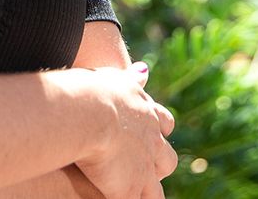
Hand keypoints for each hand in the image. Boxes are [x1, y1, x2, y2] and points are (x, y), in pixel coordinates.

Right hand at [71, 62, 176, 198]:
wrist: (90, 112)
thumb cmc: (94, 91)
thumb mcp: (116, 78)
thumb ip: (130, 79)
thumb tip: (144, 71)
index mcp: (146, 114)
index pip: (164, 124)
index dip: (159, 131)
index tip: (154, 133)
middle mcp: (151, 142)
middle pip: (167, 159)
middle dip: (159, 164)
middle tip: (145, 167)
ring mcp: (143, 168)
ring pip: (155, 190)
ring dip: (148, 191)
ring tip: (137, 192)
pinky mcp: (129, 189)